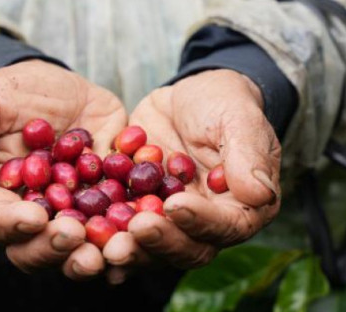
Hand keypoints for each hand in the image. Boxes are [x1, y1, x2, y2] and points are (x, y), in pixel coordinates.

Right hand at [0, 60, 126, 278]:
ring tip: (115, 246)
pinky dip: (136, 232)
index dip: (13, 225)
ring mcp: (73, 215)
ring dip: (98, 253)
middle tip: (78, 237)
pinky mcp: (109, 203)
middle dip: (57, 249)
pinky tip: (149, 228)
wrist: (60, 85)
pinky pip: (123, 226)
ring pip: (81, 250)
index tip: (34, 217)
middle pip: (37, 249)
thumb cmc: (12, 93)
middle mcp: (34, 216)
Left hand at [103, 69, 280, 277]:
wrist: (191, 96)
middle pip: (187, 247)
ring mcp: (172, 222)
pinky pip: (124, 231)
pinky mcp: (140, 211)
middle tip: (134, 230)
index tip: (175, 205)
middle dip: (160, 241)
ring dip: (131, 248)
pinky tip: (86, 241)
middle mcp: (208, 224)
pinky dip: (106, 238)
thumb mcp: (238, 119)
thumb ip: (248, 155)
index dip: (200, 221)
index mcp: (242, 208)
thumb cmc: (224, 103)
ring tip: (106, 242)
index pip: (225, 226)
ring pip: (153, 247)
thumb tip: (259, 193)